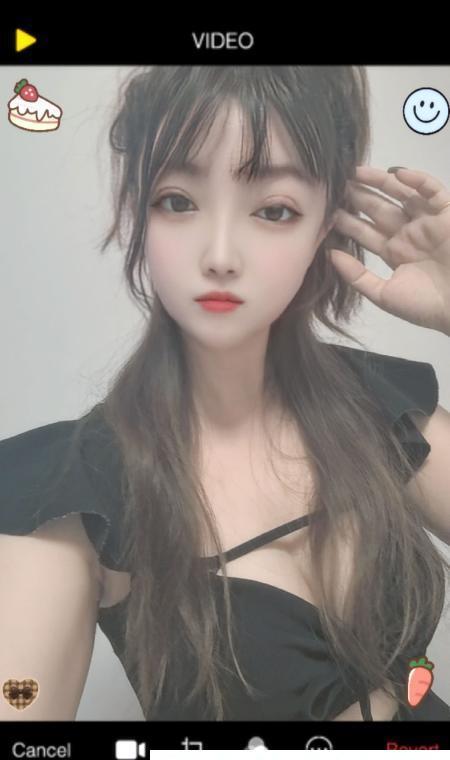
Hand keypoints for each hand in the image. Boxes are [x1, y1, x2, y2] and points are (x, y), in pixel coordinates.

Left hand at [329, 165, 449, 335]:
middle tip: (335, 184)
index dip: (347, 220)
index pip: (365, 232)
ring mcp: (427, 222)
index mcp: (394, 253)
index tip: (324, 210)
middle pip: (379, 209)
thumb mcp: (384, 295)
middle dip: (358, 197)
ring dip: (380, 182)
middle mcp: (408, 234)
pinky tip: (396, 173)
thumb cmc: (425, 306)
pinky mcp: (447, 213)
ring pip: (401, 195)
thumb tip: (330, 255)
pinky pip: (433, 191)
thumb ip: (357, 275)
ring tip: (356, 172)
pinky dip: (418, 180)